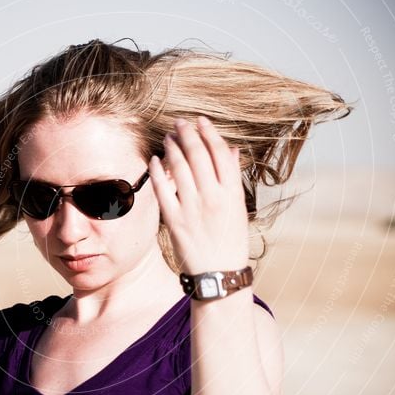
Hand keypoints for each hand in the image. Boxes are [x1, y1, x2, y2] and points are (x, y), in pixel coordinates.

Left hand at [148, 116, 250, 273]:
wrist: (219, 273)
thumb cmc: (231, 239)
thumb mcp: (239, 208)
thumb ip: (232, 178)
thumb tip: (231, 149)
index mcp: (232, 193)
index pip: (220, 153)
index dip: (209, 132)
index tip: (200, 121)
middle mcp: (212, 197)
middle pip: (198, 155)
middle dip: (187, 133)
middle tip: (180, 123)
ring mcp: (192, 208)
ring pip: (180, 168)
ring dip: (173, 148)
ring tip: (169, 137)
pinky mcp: (175, 220)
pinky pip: (163, 190)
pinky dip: (158, 172)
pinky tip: (155, 160)